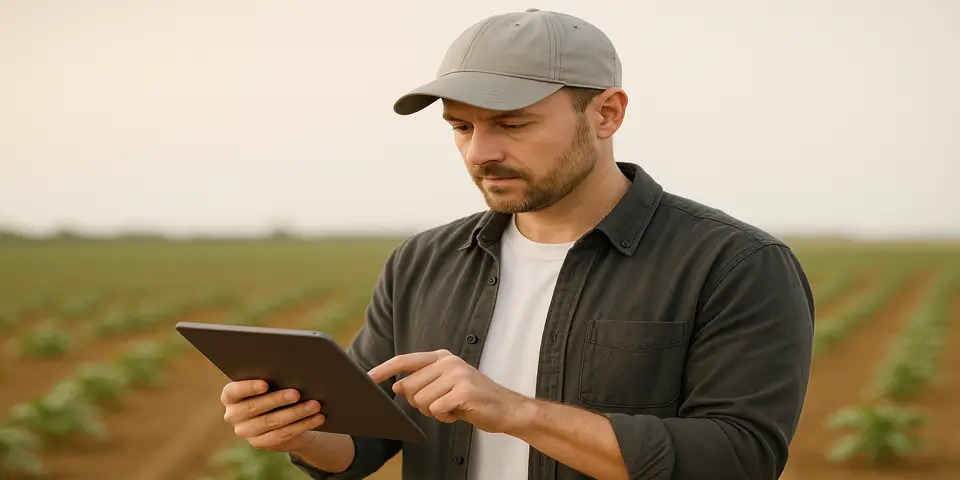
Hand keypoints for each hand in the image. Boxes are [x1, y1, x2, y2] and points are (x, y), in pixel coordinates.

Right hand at [220, 380, 326, 451]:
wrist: (279, 417)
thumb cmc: (273, 389)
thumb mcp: (268, 382)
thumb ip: (272, 376)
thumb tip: (292, 369)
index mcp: (230, 396)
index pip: (233, 391)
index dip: (248, 388)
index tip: (265, 384)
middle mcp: (233, 415)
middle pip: (255, 408)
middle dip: (278, 399)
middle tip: (296, 393)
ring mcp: (246, 432)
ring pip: (273, 422)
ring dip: (296, 413)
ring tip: (315, 405)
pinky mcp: (261, 443)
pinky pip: (284, 434)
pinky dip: (303, 425)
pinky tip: (317, 418)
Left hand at [368, 349, 531, 434]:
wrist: (507, 409)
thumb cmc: (474, 400)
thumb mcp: (445, 388)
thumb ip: (421, 384)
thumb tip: (396, 387)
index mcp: (442, 357)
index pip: (405, 360)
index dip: (383, 369)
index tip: (367, 378)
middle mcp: (448, 362)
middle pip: (409, 387)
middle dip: (419, 403)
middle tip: (441, 405)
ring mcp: (457, 374)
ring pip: (421, 400)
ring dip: (434, 412)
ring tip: (453, 408)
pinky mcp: (464, 391)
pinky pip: (437, 409)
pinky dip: (445, 418)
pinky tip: (459, 413)